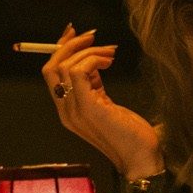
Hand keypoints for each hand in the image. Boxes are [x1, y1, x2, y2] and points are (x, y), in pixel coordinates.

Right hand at [42, 24, 162, 177]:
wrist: (142, 158)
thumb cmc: (130, 133)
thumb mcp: (108, 103)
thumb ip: (95, 86)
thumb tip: (92, 59)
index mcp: (67, 109)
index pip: (51, 73)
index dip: (61, 49)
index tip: (77, 35)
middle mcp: (65, 110)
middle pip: (51, 67)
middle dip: (70, 45)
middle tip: (93, 37)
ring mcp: (74, 111)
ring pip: (64, 66)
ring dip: (88, 52)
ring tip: (110, 54)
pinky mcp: (88, 108)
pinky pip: (78, 71)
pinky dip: (93, 59)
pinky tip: (109, 62)